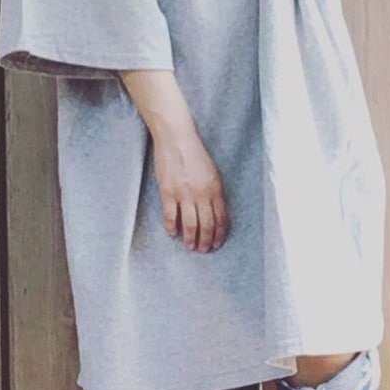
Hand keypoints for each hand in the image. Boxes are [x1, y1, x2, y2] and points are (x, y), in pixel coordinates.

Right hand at [152, 127, 229, 252]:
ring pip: (190, 224)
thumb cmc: (194, 154)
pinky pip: (171, 215)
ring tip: (190, 246)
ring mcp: (184, 193)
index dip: (219, 234)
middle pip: (207, 225)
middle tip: (203, 249)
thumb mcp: (212, 172)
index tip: (217, 243)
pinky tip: (173, 233)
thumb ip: (214, 192)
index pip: (221, 218)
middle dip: (206, 241)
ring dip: (191, 239)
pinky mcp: (168, 191)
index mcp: (215, 189)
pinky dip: (172, 227)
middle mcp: (202, 193)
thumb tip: (216, 212)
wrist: (177, 139)